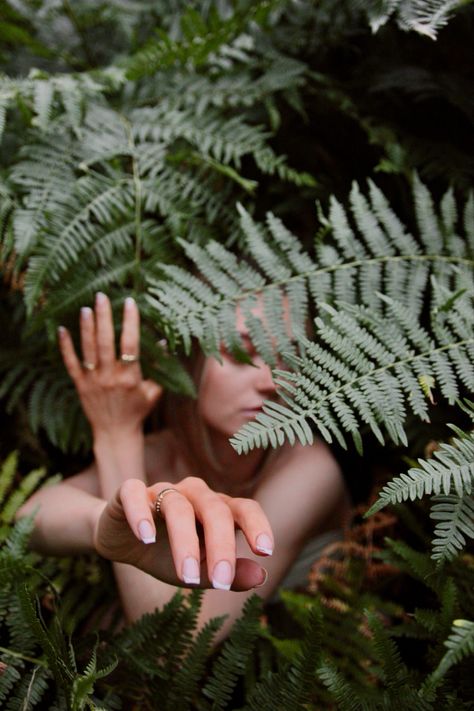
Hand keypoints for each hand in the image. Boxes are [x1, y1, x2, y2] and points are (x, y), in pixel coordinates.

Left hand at [58, 293, 161, 435]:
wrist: (115, 433)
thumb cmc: (138, 411)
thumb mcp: (154, 391)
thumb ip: (160, 369)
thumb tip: (164, 343)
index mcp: (131, 377)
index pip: (131, 344)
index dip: (130, 322)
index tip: (130, 303)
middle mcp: (110, 377)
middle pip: (106, 342)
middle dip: (104, 317)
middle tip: (101, 296)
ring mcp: (93, 381)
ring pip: (88, 349)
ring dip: (87, 328)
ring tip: (86, 308)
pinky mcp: (80, 385)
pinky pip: (71, 363)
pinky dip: (65, 347)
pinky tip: (62, 330)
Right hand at [94, 477, 272, 590]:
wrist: (120, 541)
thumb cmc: (165, 554)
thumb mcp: (198, 571)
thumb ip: (228, 573)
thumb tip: (261, 576)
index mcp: (216, 508)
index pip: (243, 508)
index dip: (257, 525)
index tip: (265, 551)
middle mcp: (194, 493)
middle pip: (214, 509)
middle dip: (220, 546)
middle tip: (221, 582)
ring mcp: (162, 490)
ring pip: (178, 506)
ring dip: (185, 542)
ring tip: (185, 578)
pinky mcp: (129, 492)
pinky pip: (136, 494)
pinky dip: (141, 514)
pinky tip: (145, 538)